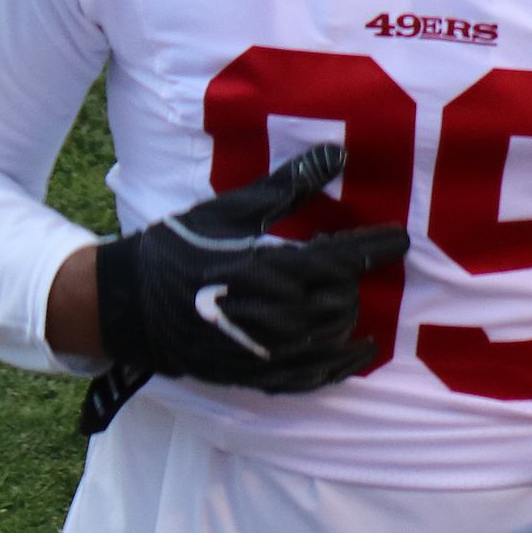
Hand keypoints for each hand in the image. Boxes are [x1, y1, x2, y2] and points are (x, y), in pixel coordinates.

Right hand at [92, 143, 407, 396]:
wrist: (130, 303)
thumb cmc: (181, 247)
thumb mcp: (231, 209)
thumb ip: (288, 185)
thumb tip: (338, 154)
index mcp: (269, 268)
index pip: (341, 259)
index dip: (375, 247)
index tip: (401, 239)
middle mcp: (273, 314)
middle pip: (341, 301)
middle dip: (357, 282)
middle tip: (359, 264)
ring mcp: (264, 351)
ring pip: (329, 338)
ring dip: (349, 319)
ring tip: (355, 301)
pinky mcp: (253, 375)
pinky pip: (309, 378)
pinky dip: (339, 367)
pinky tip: (357, 354)